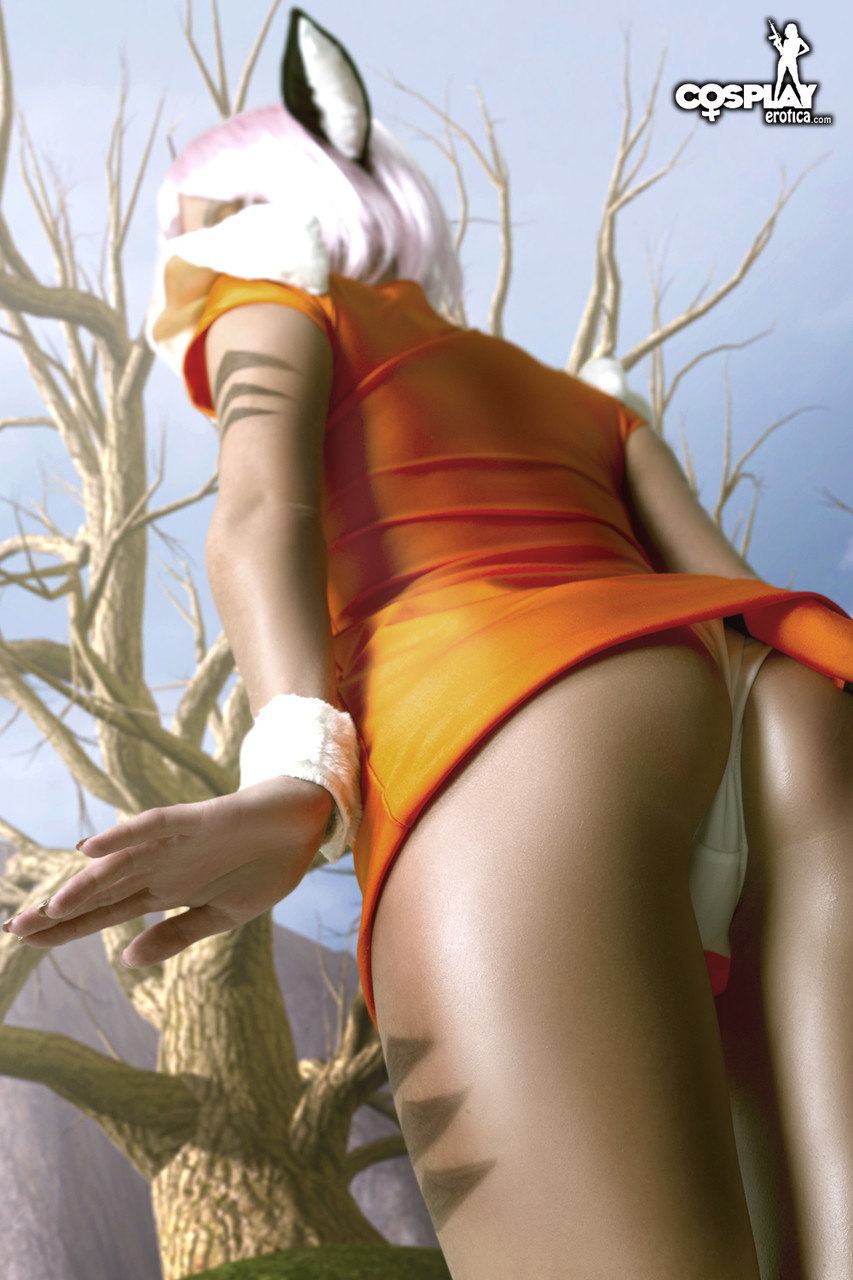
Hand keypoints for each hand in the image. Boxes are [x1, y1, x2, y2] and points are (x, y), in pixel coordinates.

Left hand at [3, 777, 332, 964]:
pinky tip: (92, 847)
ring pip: (120, 865)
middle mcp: (160, 868)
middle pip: (101, 893)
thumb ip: (176, 936)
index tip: (26, 943)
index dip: (67, 929)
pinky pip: (153, 827)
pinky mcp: (197, 820)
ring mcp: (175, 845)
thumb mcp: (221, 917)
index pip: (105, 915)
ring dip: (85, 885)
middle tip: (14, 929)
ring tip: (50, 907)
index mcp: (165, 893)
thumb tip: (128, 960)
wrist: (303, 826)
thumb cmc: (262, 867)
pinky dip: (124, 836)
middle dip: (60, 911)